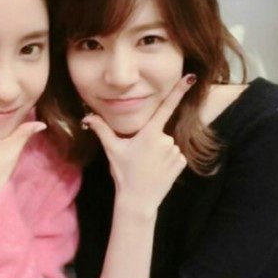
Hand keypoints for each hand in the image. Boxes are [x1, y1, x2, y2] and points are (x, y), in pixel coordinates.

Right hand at [82, 75, 194, 218]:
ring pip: (166, 143)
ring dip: (158, 150)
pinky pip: (174, 154)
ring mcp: (175, 152)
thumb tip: (86, 117)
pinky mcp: (181, 162)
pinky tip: (157, 169)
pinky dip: (167, 159)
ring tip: (147, 164)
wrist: (138, 200)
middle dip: (150, 139)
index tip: (191, 77)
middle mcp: (165, 140)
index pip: (165, 107)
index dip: (179, 91)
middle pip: (158, 131)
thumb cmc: (123, 173)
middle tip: (138, 155)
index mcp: (149, 133)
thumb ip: (101, 129)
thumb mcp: (112, 149)